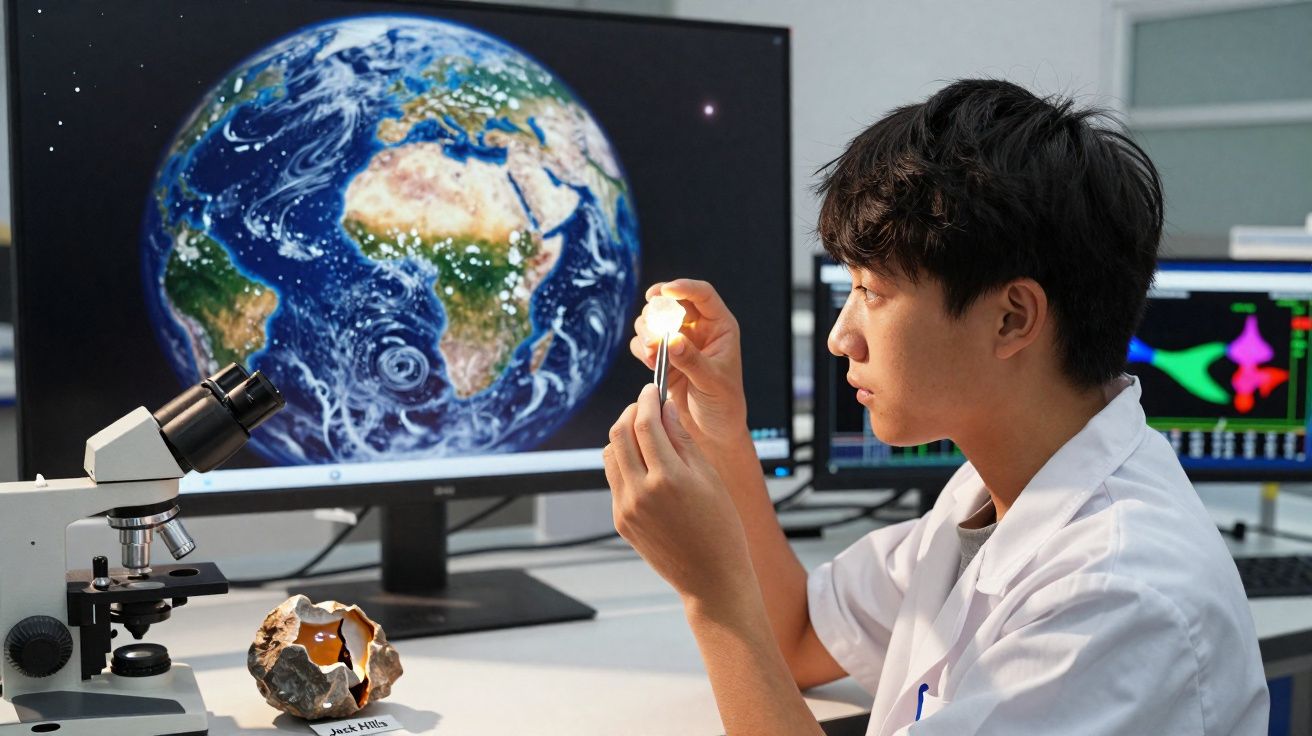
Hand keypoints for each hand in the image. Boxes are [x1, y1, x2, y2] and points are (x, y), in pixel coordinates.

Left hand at [604, 383, 753, 603]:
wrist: (711, 578)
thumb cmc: (721, 529)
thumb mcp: (709, 478)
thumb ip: (683, 441)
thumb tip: (666, 410)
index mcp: (668, 478)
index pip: (644, 422)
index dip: (646, 400)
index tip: (652, 390)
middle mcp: (641, 492)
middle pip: (619, 434)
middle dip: (630, 412)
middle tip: (645, 406)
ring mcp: (626, 508)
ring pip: (610, 455)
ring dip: (623, 436)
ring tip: (645, 433)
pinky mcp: (621, 520)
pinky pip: (614, 479)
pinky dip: (624, 461)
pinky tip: (644, 462)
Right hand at [631, 279, 746, 451]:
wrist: (712, 431)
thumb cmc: (723, 404)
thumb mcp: (712, 382)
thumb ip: (692, 360)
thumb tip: (672, 339)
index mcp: (719, 327)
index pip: (701, 294)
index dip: (682, 288)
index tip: (663, 292)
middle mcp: (698, 330)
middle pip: (671, 304)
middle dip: (656, 314)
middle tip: (651, 333)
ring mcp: (678, 342)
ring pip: (653, 321)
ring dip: (646, 332)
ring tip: (651, 353)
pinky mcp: (662, 357)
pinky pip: (643, 342)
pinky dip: (641, 349)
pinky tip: (651, 364)